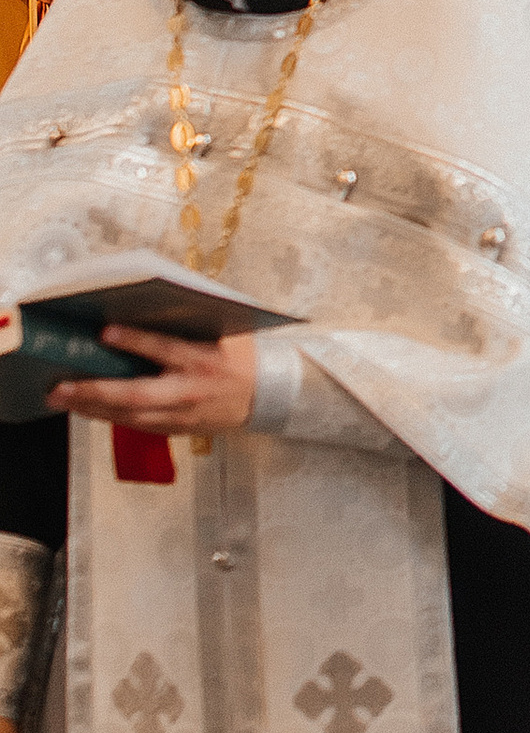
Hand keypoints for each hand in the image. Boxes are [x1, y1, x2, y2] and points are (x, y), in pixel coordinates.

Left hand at [56, 326, 258, 436]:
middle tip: (61, 386)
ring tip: (61, 396)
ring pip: (129, 415)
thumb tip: (151, 304)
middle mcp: (189, 391)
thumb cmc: (240, 357)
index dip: (135, 341)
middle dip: (95, 391)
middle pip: (136, 394)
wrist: (266, 397)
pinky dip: (106, 416)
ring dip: (92, 407)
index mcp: (203, 360)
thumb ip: (189, 322)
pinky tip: (85, 408)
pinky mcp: (174, 428)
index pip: (165, 349)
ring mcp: (180, 414)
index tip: (105, 332)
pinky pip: (134, 424)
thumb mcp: (224, 332)